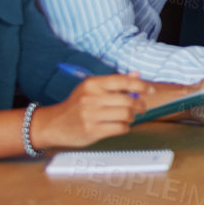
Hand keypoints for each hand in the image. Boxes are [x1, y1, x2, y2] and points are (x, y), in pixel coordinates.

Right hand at [32, 73, 154, 148]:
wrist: (53, 124)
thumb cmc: (77, 105)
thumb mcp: (92, 89)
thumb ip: (115, 82)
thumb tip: (137, 74)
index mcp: (92, 84)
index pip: (123, 81)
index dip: (141, 85)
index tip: (150, 90)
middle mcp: (91, 98)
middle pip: (128, 100)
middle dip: (140, 105)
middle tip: (141, 108)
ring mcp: (90, 115)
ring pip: (126, 115)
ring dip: (131, 117)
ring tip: (127, 117)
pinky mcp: (92, 131)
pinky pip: (120, 128)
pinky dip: (125, 127)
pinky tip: (119, 126)